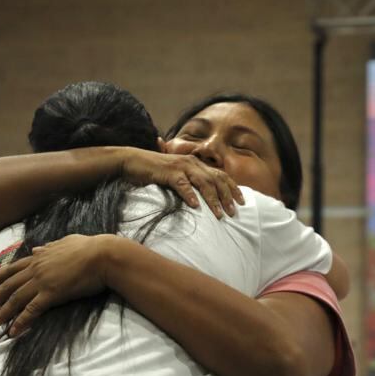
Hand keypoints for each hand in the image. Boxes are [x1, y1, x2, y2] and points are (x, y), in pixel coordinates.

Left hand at [0, 234, 115, 335]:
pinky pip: (31, 311)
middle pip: (9, 285)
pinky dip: (20, 322)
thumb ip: (50, 247)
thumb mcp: (66, 242)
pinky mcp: (51, 294)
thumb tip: (37, 248)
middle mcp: (36, 269)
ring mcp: (42, 282)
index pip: (14, 268)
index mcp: (41, 257)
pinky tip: (13, 331)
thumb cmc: (91, 248)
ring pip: (15, 299)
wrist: (103, 256)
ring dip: (2, 312)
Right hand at [120, 148, 243, 218]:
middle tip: (233, 213)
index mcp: (197, 164)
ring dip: (213, 199)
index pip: (221, 175)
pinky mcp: (168, 172)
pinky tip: (195, 206)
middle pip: (216, 180)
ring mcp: (180, 166)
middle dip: (227, 197)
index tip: (242, 202)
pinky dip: (190, 194)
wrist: (132, 161)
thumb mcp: (178, 175)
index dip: (233, 188)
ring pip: (203, 183)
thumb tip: (204, 199)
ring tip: (219, 214)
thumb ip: (192, 182)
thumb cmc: (156, 172)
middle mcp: (192, 163)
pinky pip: (182, 184)